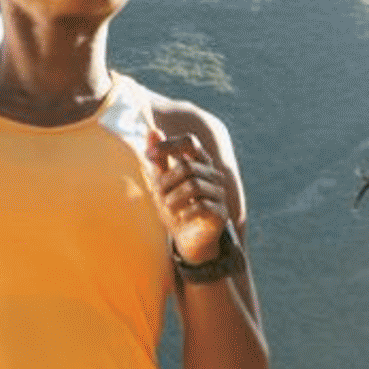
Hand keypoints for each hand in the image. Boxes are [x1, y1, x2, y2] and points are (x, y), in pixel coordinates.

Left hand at [147, 124, 232, 264]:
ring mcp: (220, 193)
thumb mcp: (162, 182)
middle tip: (157, 194)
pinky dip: (185, 212)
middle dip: (166, 181)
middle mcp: (214, 174)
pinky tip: (181, 217)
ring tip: (168, 207)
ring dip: (173, 198)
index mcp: (200, 162)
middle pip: (187, 167)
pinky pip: (201, 206)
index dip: (169, 145)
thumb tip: (153, 130)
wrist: (188, 237)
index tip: (147, 156)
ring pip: (193, 186)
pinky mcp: (221, 213)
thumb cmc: (175, 206)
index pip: (189, 142)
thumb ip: (160, 159)